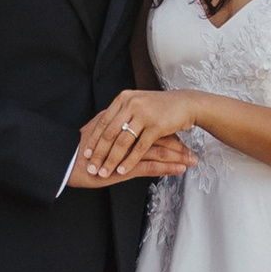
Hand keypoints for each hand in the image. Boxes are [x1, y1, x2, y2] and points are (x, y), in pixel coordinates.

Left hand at [73, 95, 199, 186]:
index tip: (85, 153)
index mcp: (123, 99)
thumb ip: (121, 113)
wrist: (185, 103)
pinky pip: (139, 147)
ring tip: (103, 172)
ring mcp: (144, 115)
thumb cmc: (160, 106)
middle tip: (90, 167)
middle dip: (98, 153)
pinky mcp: (156, 126)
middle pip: (109, 133)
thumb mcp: (137, 103)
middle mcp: (131, 104)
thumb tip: (102, 127)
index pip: (103, 122)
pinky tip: (122, 170)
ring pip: (122, 142)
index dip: (93, 139)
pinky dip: (129, 161)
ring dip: (111, 160)